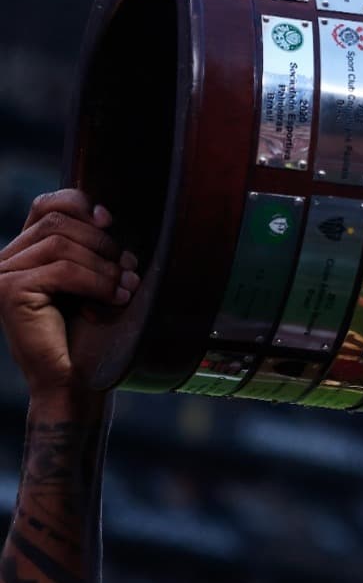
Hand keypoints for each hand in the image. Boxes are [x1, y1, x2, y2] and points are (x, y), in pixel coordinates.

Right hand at [0, 189, 137, 397]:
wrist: (73, 379)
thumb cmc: (87, 330)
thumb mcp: (92, 277)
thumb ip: (89, 245)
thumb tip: (105, 215)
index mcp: (24, 251)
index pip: (46, 205)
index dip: (80, 203)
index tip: (110, 221)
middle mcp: (5, 259)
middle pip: (59, 223)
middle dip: (102, 243)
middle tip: (129, 270)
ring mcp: (2, 274)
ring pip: (62, 245)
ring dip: (104, 265)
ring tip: (124, 288)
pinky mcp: (9, 290)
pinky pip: (63, 270)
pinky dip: (97, 282)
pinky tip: (113, 298)